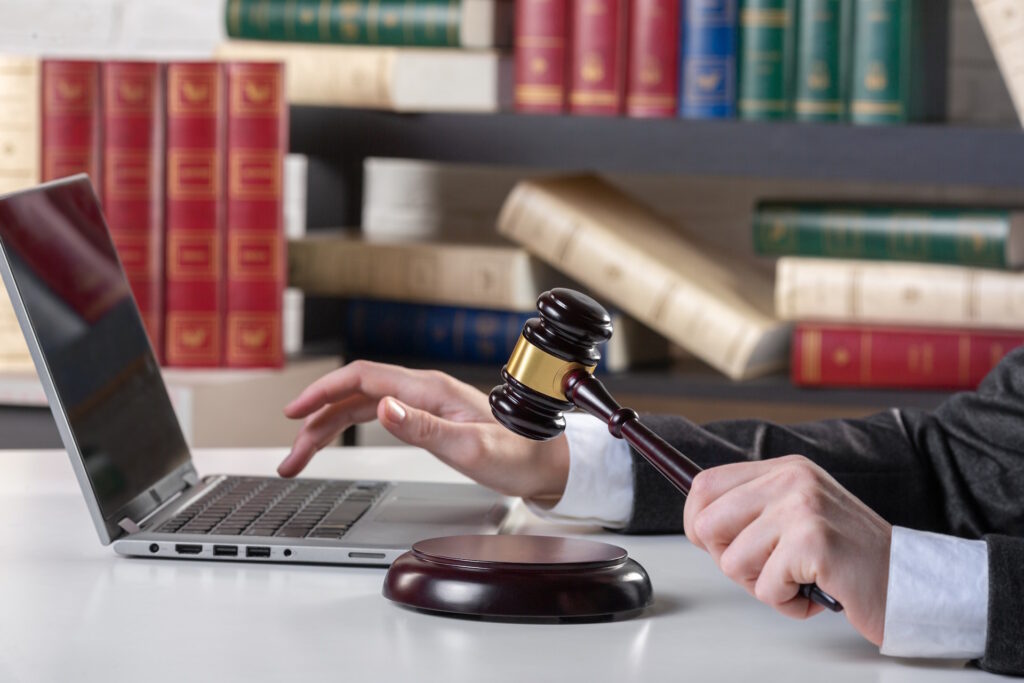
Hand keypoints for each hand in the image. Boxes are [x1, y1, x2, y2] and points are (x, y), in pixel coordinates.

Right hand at [278, 360, 569, 498]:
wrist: (547, 461)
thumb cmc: (518, 454)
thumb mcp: (471, 449)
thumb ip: (425, 428)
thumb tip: (383, 409)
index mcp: (429, 389)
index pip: (362, 378)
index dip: (322, 391)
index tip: (293, 412)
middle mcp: (423, 389)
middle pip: (353, 393)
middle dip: (315, 420)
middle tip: (291, 457)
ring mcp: (424, 401)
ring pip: (360, 405)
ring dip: (326, 428)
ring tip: (301, 458)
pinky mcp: (427, 415)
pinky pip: (375, 414)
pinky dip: (347, 427)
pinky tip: (334, 441)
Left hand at [683, 455, 891, 645]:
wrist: (908, 580)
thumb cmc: (849, 557)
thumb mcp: (798, 515)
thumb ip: (754, 511)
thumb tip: (700, 523)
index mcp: (784, 470)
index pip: (705, 485)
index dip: (697, 522)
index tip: (714, 544)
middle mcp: (791, 480)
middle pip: (707, 524)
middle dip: (729, 560)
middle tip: (769, 569)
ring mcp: (802, 508)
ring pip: (732, 562)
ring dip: (763, 586)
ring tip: (800, 579)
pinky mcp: (813, 542)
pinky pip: (766, 588)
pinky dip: (788, 603)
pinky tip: (816, 590)